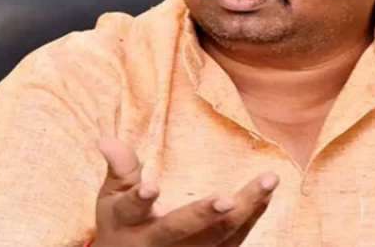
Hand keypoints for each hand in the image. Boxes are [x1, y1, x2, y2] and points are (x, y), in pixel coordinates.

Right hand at [93, 137, 278, 246]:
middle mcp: (156, 243)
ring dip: (246, 211)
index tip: (152, 186)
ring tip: (268, 181)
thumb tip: (107, 139)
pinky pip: (234, 241)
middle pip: (180, 230)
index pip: (132, 209)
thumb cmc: (121, 224)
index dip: (140, 198)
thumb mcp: (111, 198)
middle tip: (227, 199)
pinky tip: (266, 195)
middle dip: (204, 215)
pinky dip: (252, 217)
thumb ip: (119, 169)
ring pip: (217, 238)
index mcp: (128, 223)